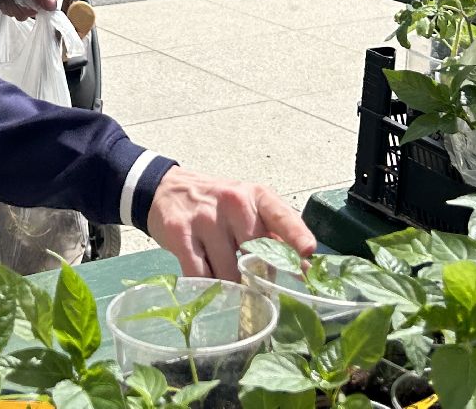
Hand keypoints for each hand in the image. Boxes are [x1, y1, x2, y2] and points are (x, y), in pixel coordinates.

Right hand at [148, 167, 315, 280]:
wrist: (168, 189)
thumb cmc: (218, 205)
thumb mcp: (249, 209)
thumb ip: (276, 236)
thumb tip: (306, 270)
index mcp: (256, 196)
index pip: (280, 214)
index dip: (296, 235)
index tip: (307, 252)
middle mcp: (232, 202)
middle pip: (256, 253)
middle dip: (258, 277)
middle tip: (256, 286)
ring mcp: (205, 217)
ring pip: (228, 271)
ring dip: (230, 285)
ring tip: (225, 278)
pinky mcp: (180, 233)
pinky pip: (200, 275)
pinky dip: (207, 286)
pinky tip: (207, 281)